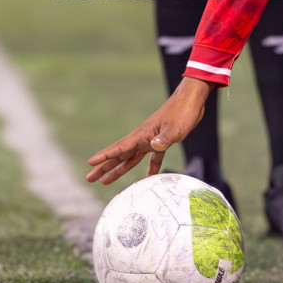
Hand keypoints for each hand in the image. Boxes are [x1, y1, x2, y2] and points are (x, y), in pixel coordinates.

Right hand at [87, 77, 211, 185]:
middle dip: (104, 167)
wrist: (191, 100)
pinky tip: (147, 177)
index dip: (105, 156)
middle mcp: (142, 138)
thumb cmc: (182, 112)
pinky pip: (152, 157)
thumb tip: (153, 146)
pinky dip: (150, 167)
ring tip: (106, 181)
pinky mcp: (162, 141)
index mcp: (142, 135)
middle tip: (90, 178)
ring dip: (119, 169)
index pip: (119, 148)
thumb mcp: (174, 128)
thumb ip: (164, 138)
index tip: (91, 163)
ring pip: (131, 158)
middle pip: (119, 155)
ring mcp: (151, 139)